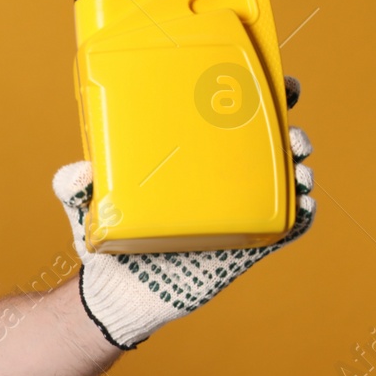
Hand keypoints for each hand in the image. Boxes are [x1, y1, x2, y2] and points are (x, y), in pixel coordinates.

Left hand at [53, 76, 315, 349]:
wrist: (117, 294)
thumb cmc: (106, 241)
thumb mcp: (84, 204)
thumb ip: (72, 184)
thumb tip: (78, 171)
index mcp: (187, 162)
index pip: (226, 121)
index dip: (256, 96)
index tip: (275, 81)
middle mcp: (216, 183)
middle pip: (265, 143)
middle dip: (287, 124)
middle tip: (289, 120)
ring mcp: (233, 213)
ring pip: (282, 181)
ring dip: (298, 166)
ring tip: (295, 161)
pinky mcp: (243, 246)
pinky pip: (283, 227)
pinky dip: (301, 214)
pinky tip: (303, 204)